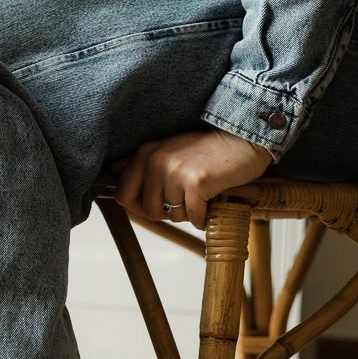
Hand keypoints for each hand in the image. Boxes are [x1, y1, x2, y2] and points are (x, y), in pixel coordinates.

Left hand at [109, 127, 272, 229]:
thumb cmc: (206, 151)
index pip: (122, 195)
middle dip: (168, 213)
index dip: (138, 208)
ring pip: (172, 216)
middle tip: (186, 198)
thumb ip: (138, 162)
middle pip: (148, 211)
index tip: (157, 204)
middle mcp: (156, 161)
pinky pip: (193, 217)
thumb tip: (113, 170)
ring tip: (202, 194)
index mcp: (146, 154)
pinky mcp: (196, 182)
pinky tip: (212, 201)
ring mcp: (175, 171)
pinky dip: (204, 217)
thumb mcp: (167, 149)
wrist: (244, 141)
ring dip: (189, 213)